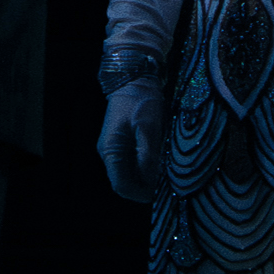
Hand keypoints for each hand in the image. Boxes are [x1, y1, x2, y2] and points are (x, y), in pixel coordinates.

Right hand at [97, 78, 167, 202]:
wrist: (133, 80)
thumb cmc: (140, 101)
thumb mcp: (148, 127)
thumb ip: (147, 154)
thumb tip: (149, 179)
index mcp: (111, 149)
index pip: (121, 185)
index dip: (139, 194)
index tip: (158, 194)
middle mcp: (108, 152)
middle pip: (123, 182)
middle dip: (143, 188)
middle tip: (164, 186)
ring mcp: (113, 149)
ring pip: (127, 174)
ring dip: (144, 179)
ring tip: (163, 175)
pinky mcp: (120, 144)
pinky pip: (130, 164)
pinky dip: (143, 169)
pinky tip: (157, 164)